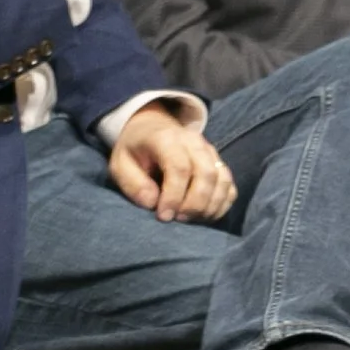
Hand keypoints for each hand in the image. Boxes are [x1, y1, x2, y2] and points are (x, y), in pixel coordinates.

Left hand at [105, 105, 234, 223]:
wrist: (151, 128)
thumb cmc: (135, 151)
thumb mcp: (121, 164)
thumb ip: (133, 183)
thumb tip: (152, 203)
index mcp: (166, 138)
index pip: (179, 167)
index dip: (174, 196)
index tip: (163, 216)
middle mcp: (193, 142)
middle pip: (207, 174)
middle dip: (194, 204)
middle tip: (178, 220)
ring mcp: (210, 152)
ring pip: (222, 180)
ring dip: (209, 206)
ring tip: (190, 220)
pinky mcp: (218, 163)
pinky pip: (229, 186)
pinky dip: (222, 205)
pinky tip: (204, 216)